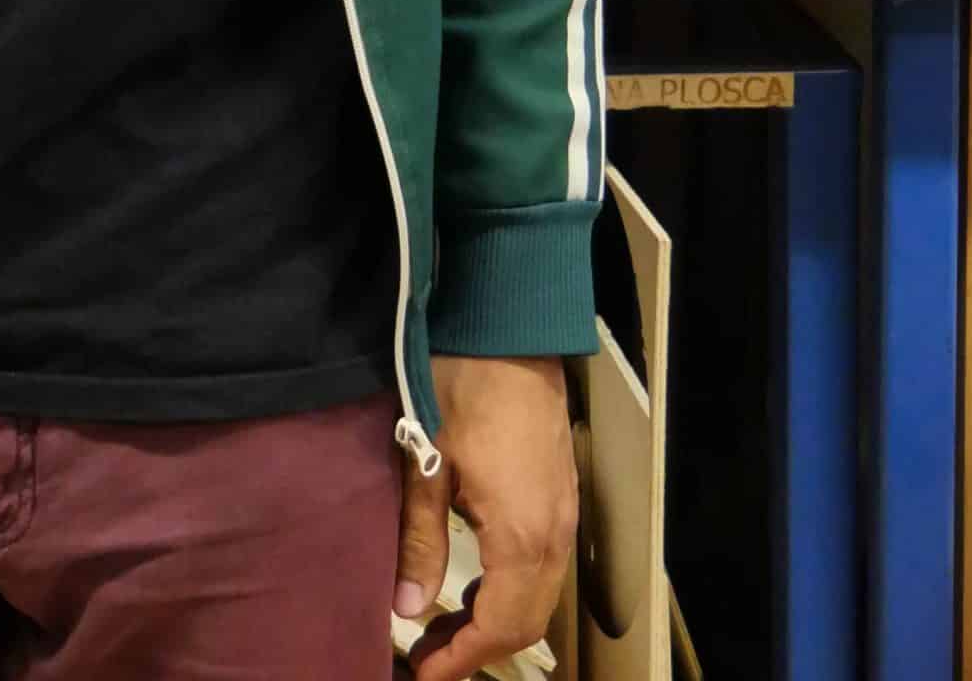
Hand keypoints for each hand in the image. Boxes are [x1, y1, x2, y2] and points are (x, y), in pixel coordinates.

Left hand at [395, 354, 576, 680]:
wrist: (508, 325)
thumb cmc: (460, 385)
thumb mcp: (426, 461)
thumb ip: (420, 538)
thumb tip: (406, 607)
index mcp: (522, 534)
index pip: (501, 626)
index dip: (463, 659)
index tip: (424, 674)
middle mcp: (555, 533)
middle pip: (527, 620)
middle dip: (480, 648)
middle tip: (430, 658)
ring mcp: (565, 512)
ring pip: (540, 594)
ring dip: (498, 620)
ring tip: (445, 627)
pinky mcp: (561, 492)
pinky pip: (545, 565)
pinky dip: (513, 589)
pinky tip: (476, 582)